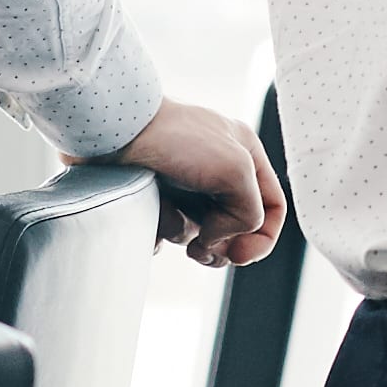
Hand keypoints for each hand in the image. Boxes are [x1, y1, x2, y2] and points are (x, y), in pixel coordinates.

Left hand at [104, 97, 286, 266]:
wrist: (114, 130)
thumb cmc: (175, 141)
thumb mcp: (235, 170)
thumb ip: (248, 213)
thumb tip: (217, 239)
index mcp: (244, 155)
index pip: (273, 208)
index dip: (263, 239)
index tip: (239, 256)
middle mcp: (216, 169)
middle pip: (235, 228)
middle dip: (221, 247)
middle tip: (201, 251)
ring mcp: (182, 183)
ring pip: (197, 232)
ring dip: (182, 231)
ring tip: (163, 211)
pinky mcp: (151, 195)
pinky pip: (163, 231)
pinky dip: (156, 232)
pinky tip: (146, 217)